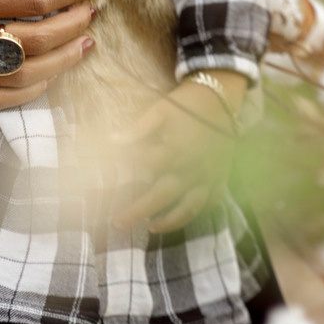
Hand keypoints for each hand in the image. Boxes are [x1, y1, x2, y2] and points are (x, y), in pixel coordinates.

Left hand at [115, 74, 247, 234]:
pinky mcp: (221, 177)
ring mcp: (207, 177)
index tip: (100, 182)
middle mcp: (189, 170)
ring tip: (150, 228)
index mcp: (172, 153)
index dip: (119, 175)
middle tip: (117, 223)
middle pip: (159, 198)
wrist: (222, 95)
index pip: (140, 168)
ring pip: (188, 208)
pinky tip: (184, 216)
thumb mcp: (159, 110)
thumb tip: (111, 141)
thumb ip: (137, 130)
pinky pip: (211, 201)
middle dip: (136, 212)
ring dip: (169, 222)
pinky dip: (198, 212)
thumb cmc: (187, 103)